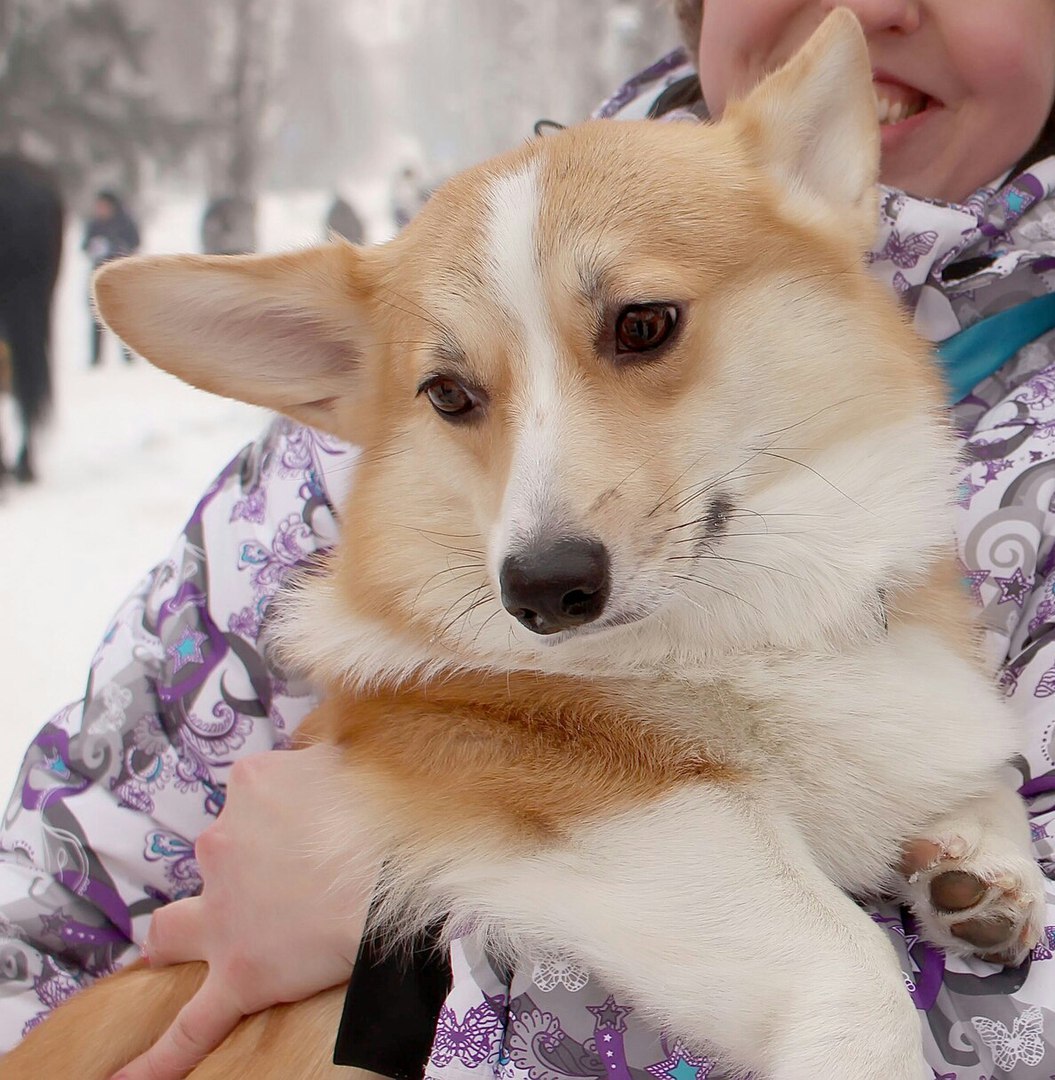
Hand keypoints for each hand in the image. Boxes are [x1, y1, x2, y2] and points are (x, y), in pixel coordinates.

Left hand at [112, 743, 378, 1079]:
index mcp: (253, 783)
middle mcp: (223, 841)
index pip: (255, 789)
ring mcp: (223, 911)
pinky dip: (159, 1058)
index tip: (319, 815)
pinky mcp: (237, 973)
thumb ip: (332, 748)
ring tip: (182, 953)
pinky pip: (191, 1026)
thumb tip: (332, 748)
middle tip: (292, 875)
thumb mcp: (357, 751)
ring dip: (177, 937)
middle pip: (218, 850)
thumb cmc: (387, 809)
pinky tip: (128, 1078)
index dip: (287, 806)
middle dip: (242, 864)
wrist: (395, 872)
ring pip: (175, 927)